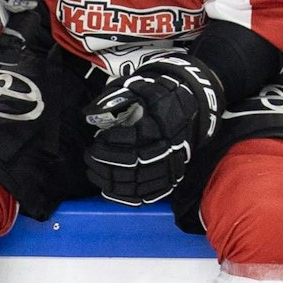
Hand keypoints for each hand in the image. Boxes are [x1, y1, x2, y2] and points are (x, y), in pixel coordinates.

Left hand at [82, 56, 222, 204]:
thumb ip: (118, 97)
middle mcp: (169, 147)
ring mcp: (172, 165)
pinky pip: (148, 194)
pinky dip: (127, 196)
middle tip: (89, 157)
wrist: (193, 106)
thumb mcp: (143, 86)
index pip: (133, 138)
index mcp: (163, 123)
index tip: (97, 139)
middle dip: (106, 162)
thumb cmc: (163, 95)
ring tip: (93, 172)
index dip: (111, 142)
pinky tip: (109, 189)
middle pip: (134, 163)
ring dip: (111, 181)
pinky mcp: (172, 178)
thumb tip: (90, 113)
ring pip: (140, 182)